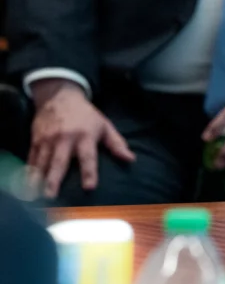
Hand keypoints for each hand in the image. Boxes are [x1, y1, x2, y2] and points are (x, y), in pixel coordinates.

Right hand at [27, 79, 134, 198]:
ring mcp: (48, 140)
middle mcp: (65, 139)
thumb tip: (131, 159)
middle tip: (50, 197)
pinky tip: (25, 185)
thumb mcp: (105, 126)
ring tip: (33, 196)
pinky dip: (28, 172)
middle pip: (59, 162)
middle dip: (54, 180)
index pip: (88, 157)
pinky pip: (31, 158)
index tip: (89, 187)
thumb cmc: (86, 115)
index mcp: (85, 136)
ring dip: (37, 179)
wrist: (60, 96)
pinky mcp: (36, 140)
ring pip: (42, 162)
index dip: (89, 172)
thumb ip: (117, 144)